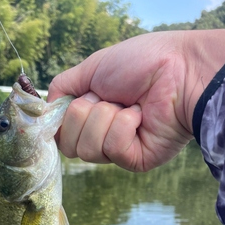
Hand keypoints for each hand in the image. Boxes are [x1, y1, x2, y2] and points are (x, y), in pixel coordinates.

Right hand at [48, 30, 224, 171]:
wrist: (179, 69)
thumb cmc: (141, 64)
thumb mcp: (91, 68)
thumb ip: (62, 88)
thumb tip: (44, 111)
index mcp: (90, 117)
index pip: (59, 135)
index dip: (60, 122)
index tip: (69, 103)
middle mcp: (101, 137)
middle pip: (68, 145)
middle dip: (83, 114)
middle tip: (108, 97)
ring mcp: (117, 151)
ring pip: (86, 149)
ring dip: (104, 117)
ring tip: (128, 105)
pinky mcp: (134, 161)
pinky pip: (110, 148)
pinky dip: (123, 125)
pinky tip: (140, 116)